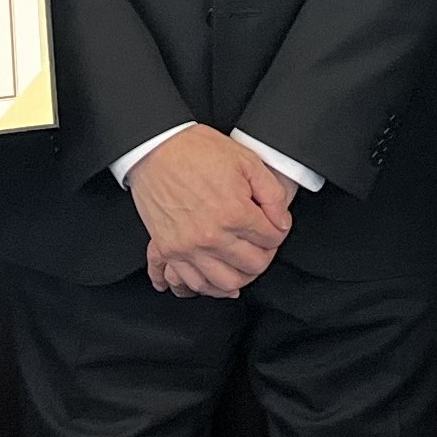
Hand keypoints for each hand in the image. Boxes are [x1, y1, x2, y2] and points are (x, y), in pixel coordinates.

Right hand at [131, 124, 294, 296]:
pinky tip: (216, 279)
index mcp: (235, 212)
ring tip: (242, 262)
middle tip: (261, 244)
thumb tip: (282, 223)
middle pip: (253, 266)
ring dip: (240, 276)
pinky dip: (207, 287)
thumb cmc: (197, 151)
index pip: (272, 239)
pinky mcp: (169, 250)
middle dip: (264, 255)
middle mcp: (212, 236)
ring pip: (226, 283)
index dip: (278, 232)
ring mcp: (188, 247)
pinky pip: (191, 283)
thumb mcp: (247, 162)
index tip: (273, 226)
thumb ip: (273, 194)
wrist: (155, 148)